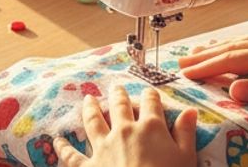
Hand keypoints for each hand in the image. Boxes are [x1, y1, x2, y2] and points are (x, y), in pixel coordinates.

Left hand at [52, 86, 196, 166]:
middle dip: (118, 95)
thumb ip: (186, 133)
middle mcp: (124, 131)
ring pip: (93, 121)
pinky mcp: (88, 166)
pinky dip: (63, 148)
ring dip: (90, 109)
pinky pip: (72, 156)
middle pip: (120, 106)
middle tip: (116, 88)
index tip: (150, 92)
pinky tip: (57, 141)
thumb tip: (190, 111)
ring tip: (88, 99)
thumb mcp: (186, 157)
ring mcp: (104, 147)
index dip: (151, 96)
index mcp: (150, 127)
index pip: (151, 103)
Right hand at [177, 34, 247, 108]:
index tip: (185, 72)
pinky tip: (237, 45)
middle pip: (231, 46)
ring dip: (218, 46)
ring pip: (242, 41)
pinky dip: (237, 42)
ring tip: (200, 51)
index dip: (205, 66)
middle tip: (182, 61)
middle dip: (204, 54)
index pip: (230, 59)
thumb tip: (232, 89)